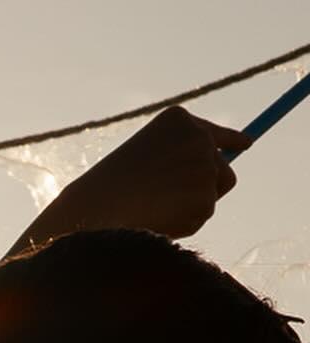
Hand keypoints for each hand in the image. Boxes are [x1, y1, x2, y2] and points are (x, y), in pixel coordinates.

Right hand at [32, 105, 247, 243]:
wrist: (97, 207)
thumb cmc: (108, 186)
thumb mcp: (141, 160)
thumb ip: (176, 161)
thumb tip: (210, 182)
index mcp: (177, 119)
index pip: (215, 130)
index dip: (232, 140)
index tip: (246, 144)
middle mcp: (198, 136)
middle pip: (223, 168)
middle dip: (205, 187)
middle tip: (170, 202)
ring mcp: (206, 165)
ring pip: (214, 194)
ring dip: (191, 206)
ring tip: (154, 207)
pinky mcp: (207, 196)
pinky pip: (203, 215)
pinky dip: (183, 223)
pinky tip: (158, 217)